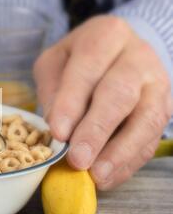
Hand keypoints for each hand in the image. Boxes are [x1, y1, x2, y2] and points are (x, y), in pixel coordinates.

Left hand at [34, 15, 172, 189]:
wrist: (119, 53)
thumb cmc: (79, 60)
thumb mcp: (55, 62)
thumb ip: (53, 89)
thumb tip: (56, 129)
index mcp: (106, 36)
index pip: (88, 69)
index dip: (72, 103)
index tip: (58, 132)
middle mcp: (138, 56)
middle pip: (120, 94)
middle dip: (96, 130)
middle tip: (77, 159)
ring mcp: (157, 83)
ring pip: (146, 119)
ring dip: (119, 152)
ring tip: (96, 175)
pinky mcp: (165, 108)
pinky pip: (152, 138)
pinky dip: (129, 161)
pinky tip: (109, 176)